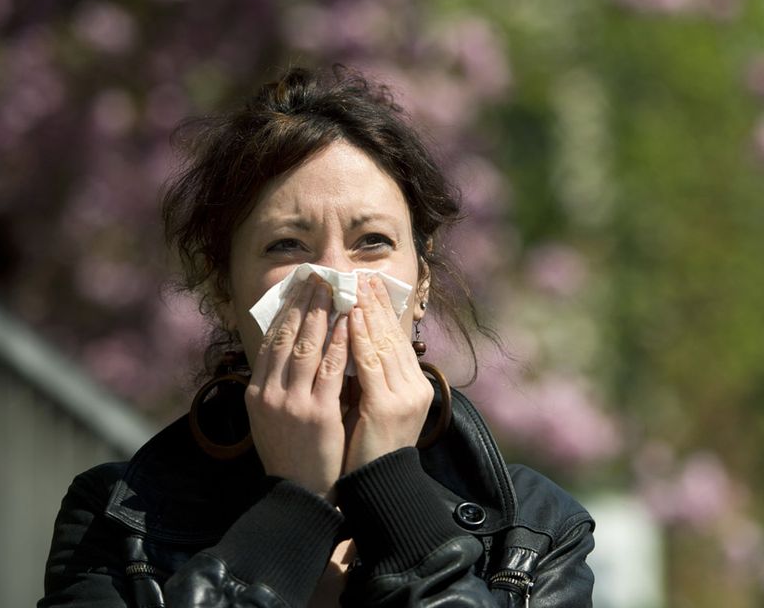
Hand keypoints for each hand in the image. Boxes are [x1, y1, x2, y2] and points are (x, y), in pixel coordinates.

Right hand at [245, 274, 348, 497]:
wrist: (299, 493)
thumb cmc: (290, 452)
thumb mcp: (270, 417)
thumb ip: (276, 385)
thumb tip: (287, 348)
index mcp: (256, 392)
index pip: (269, 340)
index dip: (286, 310)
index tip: (298, 287)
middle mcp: (269, 393)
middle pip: (286, 337)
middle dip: (304, 303)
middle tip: (318, 276)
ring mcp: (292, 403)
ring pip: (307, 347)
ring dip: (322, 314)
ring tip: (334, 290)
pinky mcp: (318, 413)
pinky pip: (331, 370)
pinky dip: (340, 344)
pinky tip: (349, 324)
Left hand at [342, 274, 433, 473]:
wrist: (377, 488)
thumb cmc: (369, 450)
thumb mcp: (376, 407)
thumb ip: (371, 378)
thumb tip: (353, 345)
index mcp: (415, 386)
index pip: (398, 339)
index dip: (384, 311)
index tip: (370, 286)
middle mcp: (414, 387)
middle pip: (393, 335)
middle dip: (376, 303)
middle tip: (363, 275)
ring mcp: (402, 396)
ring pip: (382, 343)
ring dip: (367, 311)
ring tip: (355, 287)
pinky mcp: (386, 406)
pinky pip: (370, 363)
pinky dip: (358, 338)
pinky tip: (348, 318)